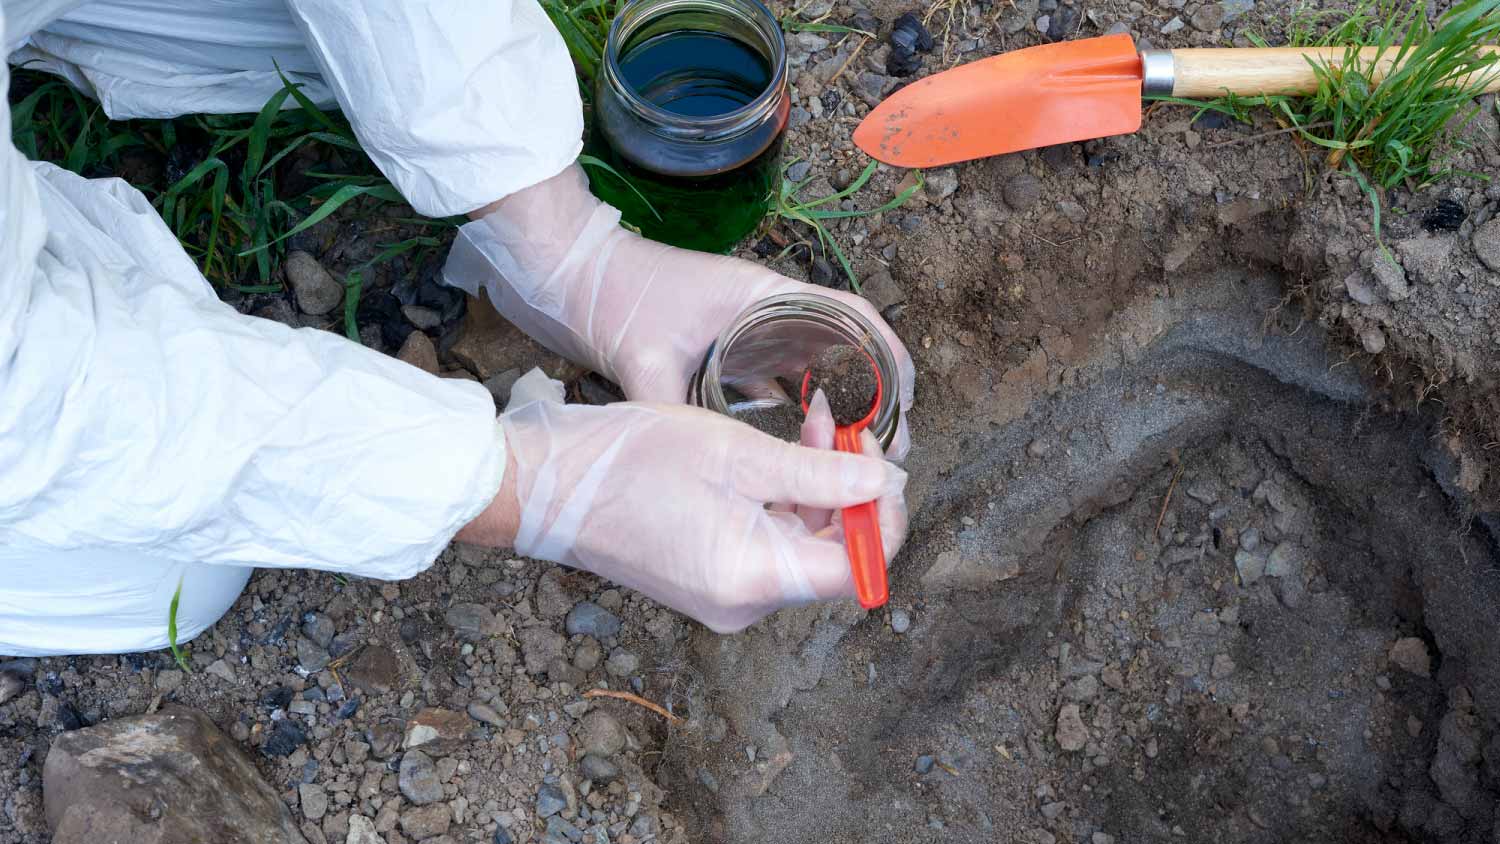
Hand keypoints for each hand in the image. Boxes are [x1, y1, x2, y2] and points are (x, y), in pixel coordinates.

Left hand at [447, 163, 914, 458]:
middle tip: (886, 446)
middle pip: (842, 346)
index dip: (890, 356)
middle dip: (871, 392)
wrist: (573, 275)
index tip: (908, 400)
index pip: (852, 316)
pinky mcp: (728, 345)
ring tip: (852, 454)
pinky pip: (778, 376)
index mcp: (765, 295)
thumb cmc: (615, 298)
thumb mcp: (646, 359)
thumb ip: (673, 407)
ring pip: (812, 364)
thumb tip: (704, 463)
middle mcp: (767, 308)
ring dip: (836, 402)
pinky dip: (796, 405)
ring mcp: (748, 327)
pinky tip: (802, 445)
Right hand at [467, 397, 906, 632]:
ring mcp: (725, 594)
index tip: (886, 464)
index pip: (856, 569)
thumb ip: (820, 472)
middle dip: (852, 489)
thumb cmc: (628, 463)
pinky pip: (768, 540)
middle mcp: (744, 604)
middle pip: (832, 555)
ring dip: (820, 484)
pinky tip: (785, 448)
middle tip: (847, 425)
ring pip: (802, 542)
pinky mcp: (710, 575)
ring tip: (815, 419)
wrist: (545, 486)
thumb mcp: (737, 454)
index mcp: (753, 581)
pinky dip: (785, 497)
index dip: (884, 518)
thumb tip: (884, 482)